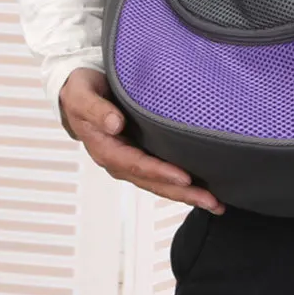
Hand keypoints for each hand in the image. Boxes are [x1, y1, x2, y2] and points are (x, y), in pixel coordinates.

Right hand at [60, 68, 224, 214]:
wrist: (78, 92)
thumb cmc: (81, 91)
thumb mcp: (82, 95)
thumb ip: (96, 110)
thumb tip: (115, 124)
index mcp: (105, 149)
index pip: (136, 164)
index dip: (160, 172)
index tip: (185, 177)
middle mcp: (119, 160)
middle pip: (153, 182)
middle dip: (182, 193)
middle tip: (212, 202)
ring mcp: (131, 159)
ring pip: (160, 183)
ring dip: (186, 193)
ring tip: (215, 203)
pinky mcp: (141, 153)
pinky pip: (161, 172)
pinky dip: (181, 182)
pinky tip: (202, 187)